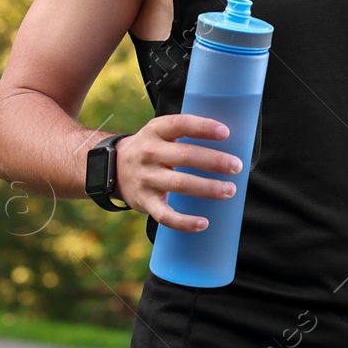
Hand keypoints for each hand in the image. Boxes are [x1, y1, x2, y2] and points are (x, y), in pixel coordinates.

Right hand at [113, 114, 242, 231]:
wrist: (111, 168)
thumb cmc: (151, 148)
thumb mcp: (161, 132)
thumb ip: (187, 133)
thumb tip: (232, 140)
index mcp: (156, 130)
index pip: (180, 124)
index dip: (203, 127)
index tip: (226, 132)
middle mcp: (149, 153)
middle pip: (185, 156)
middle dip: (214, 161)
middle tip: (236, 166)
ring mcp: (146, 178)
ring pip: (180, 184)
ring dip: (208, 188)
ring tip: (230, 190)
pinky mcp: (144, 202)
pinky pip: (165, 215)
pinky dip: (184, 222)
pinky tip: (203, 223)